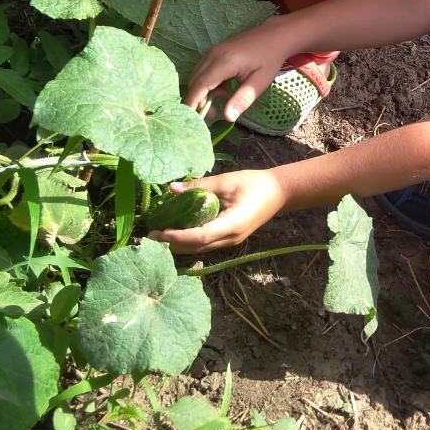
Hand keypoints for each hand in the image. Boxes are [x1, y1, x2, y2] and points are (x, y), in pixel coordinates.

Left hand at [146, 170, 284, 252]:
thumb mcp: (227, 181)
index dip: (176, 237)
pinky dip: (189, 240)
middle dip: (171, 244)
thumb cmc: (255, 184)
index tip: (156, 233)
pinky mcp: (229, 238)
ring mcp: (230, 242)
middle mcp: (230, 239)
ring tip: (159, 233)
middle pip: (195, 248)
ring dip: (179, 244)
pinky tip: (177, 231)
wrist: (280, 192)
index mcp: (231, 226)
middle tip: (150, 234)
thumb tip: (172, 188)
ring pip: (199, 248)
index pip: (198, 237)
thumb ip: (200, 186)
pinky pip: (205, 243)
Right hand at [184, 22, 286, 121]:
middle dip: (198, 100)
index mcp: (224, 62)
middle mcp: (212, 55)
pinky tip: (225, 88)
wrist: (274, 35)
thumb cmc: (269, 59)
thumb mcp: (260, 82)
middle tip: (214, 114)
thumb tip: (228, 117)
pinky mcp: (214, 51)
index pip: (200, 85)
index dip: (193, 102)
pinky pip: (202, 70)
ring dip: (203, 92)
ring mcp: (212, 51)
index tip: (193, 119)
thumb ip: (242, 99)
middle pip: (194, 81)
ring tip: (224, 99)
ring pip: (196, 76)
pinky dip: (208, 83)